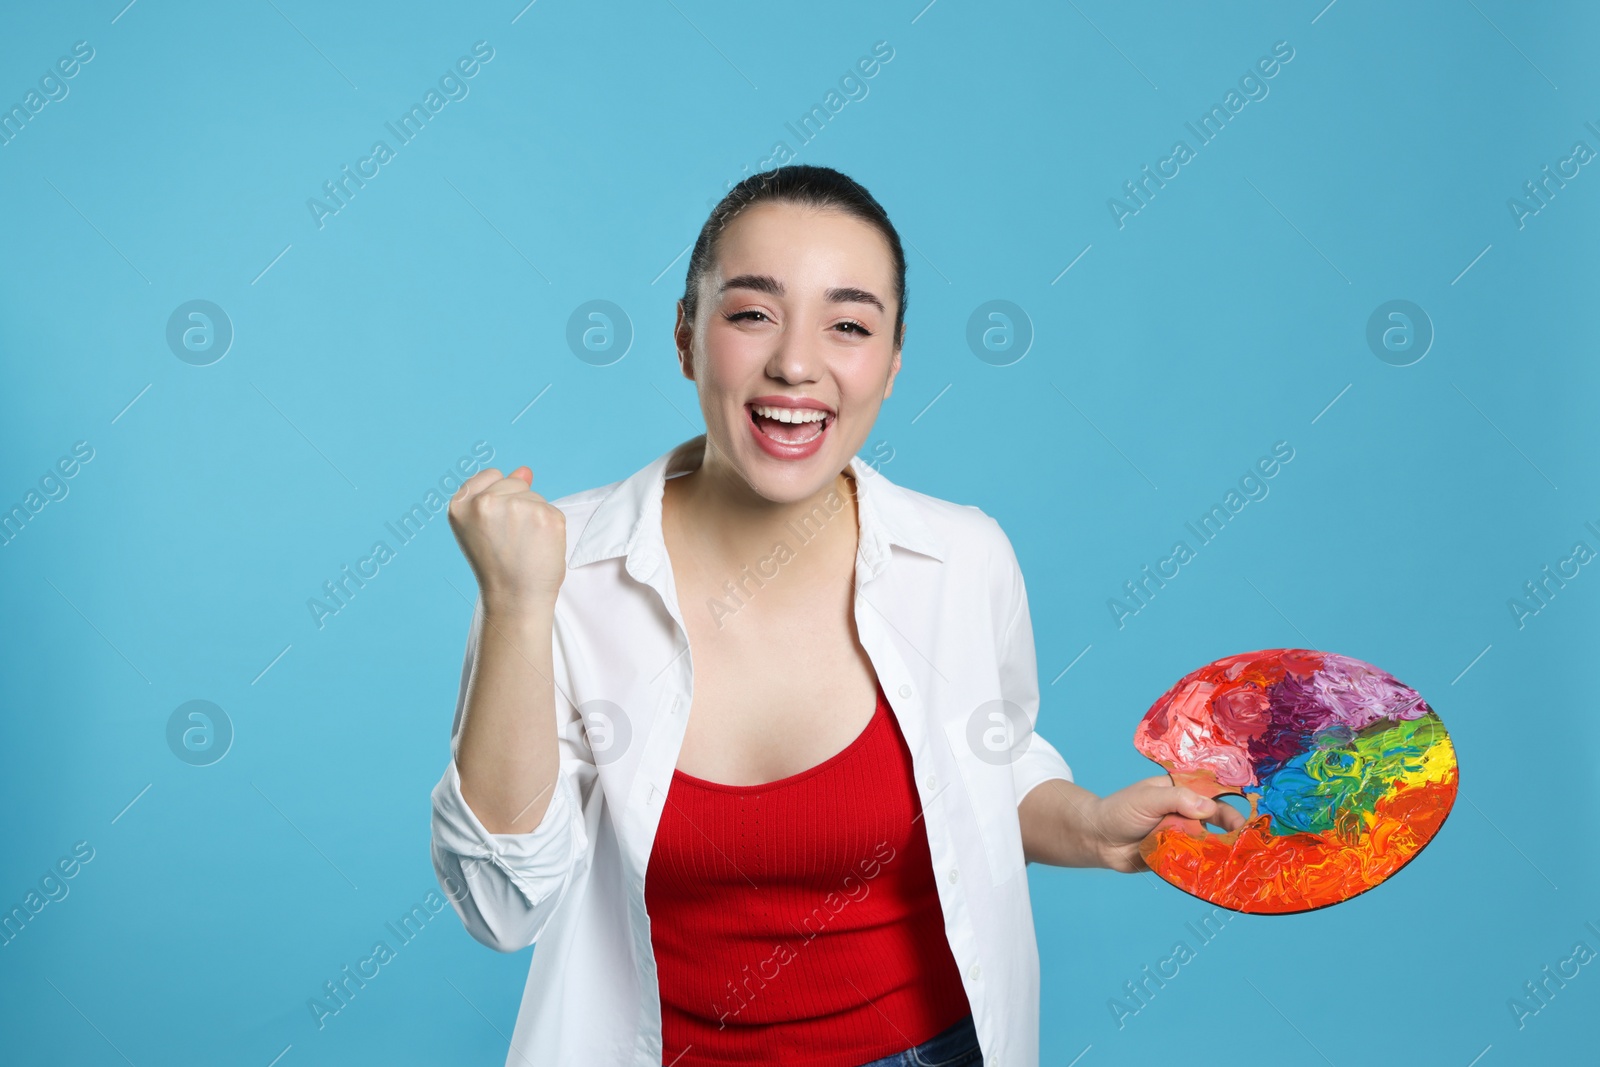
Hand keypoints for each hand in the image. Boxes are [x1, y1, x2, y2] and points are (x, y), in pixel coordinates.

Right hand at [447, 465, 566, 616]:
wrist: (514, 600)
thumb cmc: (498, 566)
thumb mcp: (482, 527)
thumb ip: (497, 494)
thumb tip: (526, 470)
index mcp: (460, 504)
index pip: (491, 475)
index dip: (499, 499)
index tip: (496, 526)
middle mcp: (485, 503)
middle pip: (515, 483)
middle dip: (517, 506)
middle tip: (510, 541)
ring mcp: (516, 508)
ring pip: (535, 496)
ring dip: (535, 518)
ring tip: (523, 546)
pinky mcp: (545, 517)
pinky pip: (553, 510)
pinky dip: (551, 528)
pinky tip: (538, 548)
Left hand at [1086, 775, 1248, 872]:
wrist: (1098, 840)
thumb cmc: (1119, 811)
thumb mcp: (1147, 798)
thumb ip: (1176, 800)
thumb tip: (1209, 808)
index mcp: (1182, 792)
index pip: (1214, 794)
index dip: (1233, 804)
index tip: (1249, 820)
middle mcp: (1186, 812)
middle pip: (1219, 821)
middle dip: (1234, 832)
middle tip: (1248, 845)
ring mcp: (1183, 835)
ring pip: (1211, 843)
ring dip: (1223, 852)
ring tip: (1240, 862)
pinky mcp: (1178, 856)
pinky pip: (1197, 862)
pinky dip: (1208, 867)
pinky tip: (1221, 875)